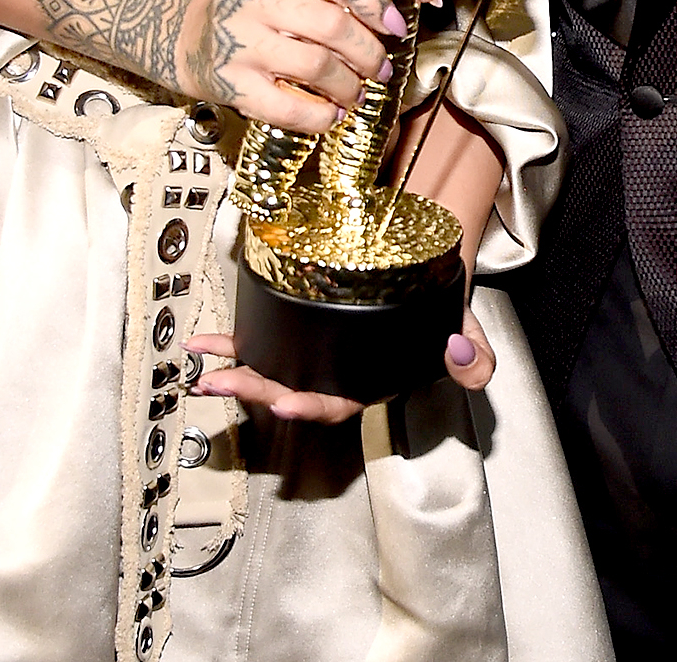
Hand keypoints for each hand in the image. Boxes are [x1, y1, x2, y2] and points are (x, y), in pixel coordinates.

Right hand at [177, 0, 404, 129]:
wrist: (192, 37)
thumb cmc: (258, 3)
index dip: (373, 2)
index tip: (395, 24)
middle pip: (331, 25)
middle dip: (368, 51)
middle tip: (380, 66)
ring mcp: (239, 43)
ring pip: (316, 65)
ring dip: (350, 83)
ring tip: (359, 91)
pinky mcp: (232, 85)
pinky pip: (288, 106)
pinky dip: (321, 114)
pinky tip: (334, 112)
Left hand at [183, 305, 494, 420]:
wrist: (427, 269)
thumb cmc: (442, 309)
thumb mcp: (468, 330)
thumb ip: (473, 356)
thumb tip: (460, 355)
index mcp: (370, 383)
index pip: (338, 403)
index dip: (312, 407)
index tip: (287, 404)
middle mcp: (336, 373)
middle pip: (290, 390)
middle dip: (252, 390)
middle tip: (220, 383)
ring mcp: (315, 353)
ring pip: (270, 369)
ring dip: (234, 369)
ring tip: (203, 365)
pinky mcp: (300, 327)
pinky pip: (263, 338)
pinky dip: (234, 340)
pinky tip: (206, 342)